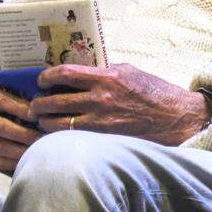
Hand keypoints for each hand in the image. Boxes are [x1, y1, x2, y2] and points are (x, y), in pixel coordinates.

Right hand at [0, 90, 41, 172]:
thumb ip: (12, 104)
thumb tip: (40, 108)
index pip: (0, 101)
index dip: (21, 108)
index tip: (38, 116)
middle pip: (0, 126)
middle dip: (24, 133)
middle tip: (43, 138)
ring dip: (21, 150)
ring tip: (37, 151)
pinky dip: (11, 162)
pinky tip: (24, 161)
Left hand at [30, 63, 210, 144]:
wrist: (176, 118)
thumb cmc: (154, 92)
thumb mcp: (129, 72)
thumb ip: (104, 72)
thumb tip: (82, 73)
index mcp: (107, 77)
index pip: (65, 73)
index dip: (47, 77)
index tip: (41, 80)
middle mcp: (101, 99)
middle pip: (55, 101)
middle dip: (39, 104)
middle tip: (35, 104)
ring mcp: (102, 122)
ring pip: (58, 125)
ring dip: (45, 123)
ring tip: (43, 121)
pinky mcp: (104, 139)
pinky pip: (73, 138)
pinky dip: (61, 137)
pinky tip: (57, 136)